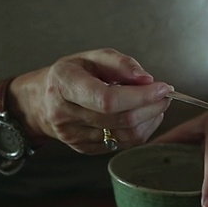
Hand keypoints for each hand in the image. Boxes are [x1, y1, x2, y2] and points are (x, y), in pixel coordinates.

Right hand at [9, 48, 171, 153]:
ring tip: (156, 103)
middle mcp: (65, 114)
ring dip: (150, 119)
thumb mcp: (92, 57)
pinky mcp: (84, 149)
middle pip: (121, 119)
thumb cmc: (72, 74)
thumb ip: (121, 63)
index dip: (140, 96)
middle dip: (152, 106)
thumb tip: (147, 79)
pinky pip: (122, 144)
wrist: (41, 101)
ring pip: (125, 135)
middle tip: (166, 94)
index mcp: (64, 84)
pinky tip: (143, 116)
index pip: (107, 99)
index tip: (163, 87)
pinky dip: (141, 130)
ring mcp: (73, 136)